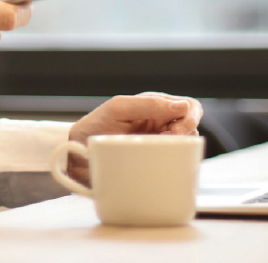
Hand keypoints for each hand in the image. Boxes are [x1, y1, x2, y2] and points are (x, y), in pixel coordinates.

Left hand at [65, 92, 202, 186]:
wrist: (75, 155)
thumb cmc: (95, 126)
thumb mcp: (119, 108)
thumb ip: (148, 104)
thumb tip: (182, 107)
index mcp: (155, 106)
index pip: (188, 106)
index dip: (189, 116)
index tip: (176, 128)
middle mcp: (161, 125)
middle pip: (192, 126)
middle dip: (187, 132)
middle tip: (169, 139)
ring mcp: (158, 145)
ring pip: (187, 146)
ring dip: (180, 148)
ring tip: (159, 150)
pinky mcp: (154, 164)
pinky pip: (175, 164)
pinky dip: (174, 164)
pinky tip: (161, 164)